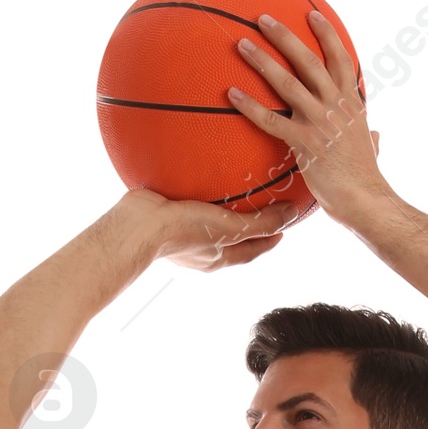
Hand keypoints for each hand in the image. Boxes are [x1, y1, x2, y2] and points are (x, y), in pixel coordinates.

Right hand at [123, 188, 296, 272]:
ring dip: (222, 207)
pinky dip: (197, 189)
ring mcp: (182, 232)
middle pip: (233, 236)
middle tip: (263, 207)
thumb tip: (290, 215)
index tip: (284, 227)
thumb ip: (260, 222)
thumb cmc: (183, 231)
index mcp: (218, 257)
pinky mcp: (167, 213)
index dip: (270, 238)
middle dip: (249, 225)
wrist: (137, 226)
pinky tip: (198, 170)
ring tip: (230, 188)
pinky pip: (189, 199)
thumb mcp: (229, 228)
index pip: (252, 250)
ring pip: (210, 218)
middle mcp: (202, 249)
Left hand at [228, 10, 389, 225]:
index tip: (311, 13)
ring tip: (241, 43)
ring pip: (286, 82)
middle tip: (262, 18)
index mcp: (352, 102)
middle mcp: (335, 104)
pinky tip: (231, 93)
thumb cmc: (366, 177)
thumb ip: (371, 137)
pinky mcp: (303, 142)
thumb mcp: (371, 148)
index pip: (340, 58)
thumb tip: (376, 136)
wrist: (365, 199)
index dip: (326, 34)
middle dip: (284, 36)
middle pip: (308, 60)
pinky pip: (270, 120)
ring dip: (262, 60)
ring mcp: (319, 121)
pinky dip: (249, 105)